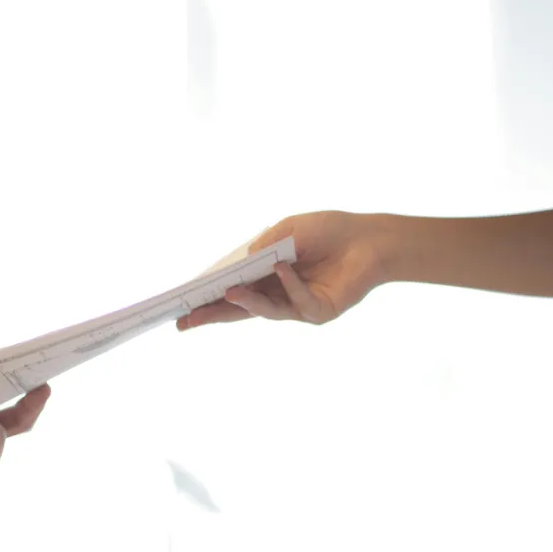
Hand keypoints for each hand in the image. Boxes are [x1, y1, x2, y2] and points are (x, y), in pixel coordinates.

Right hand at [176, 211, 392, 329]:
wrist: (370, 238)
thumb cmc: (329, 230)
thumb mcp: (289, 230)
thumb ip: (264, 246)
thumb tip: (240, 264)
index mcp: (266, 276)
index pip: (232, 291)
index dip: (208, 299)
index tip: (182, 306)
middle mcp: (278, 295)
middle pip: (240, 309)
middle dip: (213, 314)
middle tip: (186, 321)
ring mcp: (298, 306)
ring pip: (265, 310)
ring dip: (246, 301)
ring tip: (228, 291)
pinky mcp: (319, 311)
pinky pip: (298, 301)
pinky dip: (289, 284)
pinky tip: (282, 268)